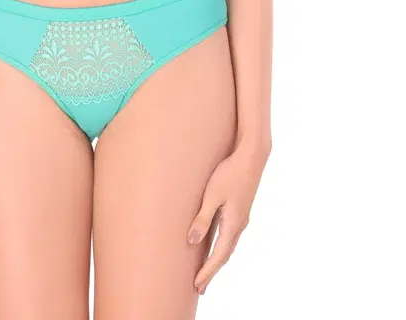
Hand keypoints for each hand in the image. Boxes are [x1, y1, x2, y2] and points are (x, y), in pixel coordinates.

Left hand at [187, 141, 270, 294]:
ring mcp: (242, 218)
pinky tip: (216, 245)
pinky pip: (230, 236)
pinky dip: (222, 247)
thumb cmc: (229, 173)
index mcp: (233, 224)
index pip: (219, 256)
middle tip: (199, 286)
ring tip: (206, 270)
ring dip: (217, 260)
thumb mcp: (212, 195)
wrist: (251, 157)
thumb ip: (202, 218)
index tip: (197, 285)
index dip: (207, 271)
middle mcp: (240, 225)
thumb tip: (192, 241)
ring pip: (228, 246)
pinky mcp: (240, 210)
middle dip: (212, 271)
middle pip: (225, 255)